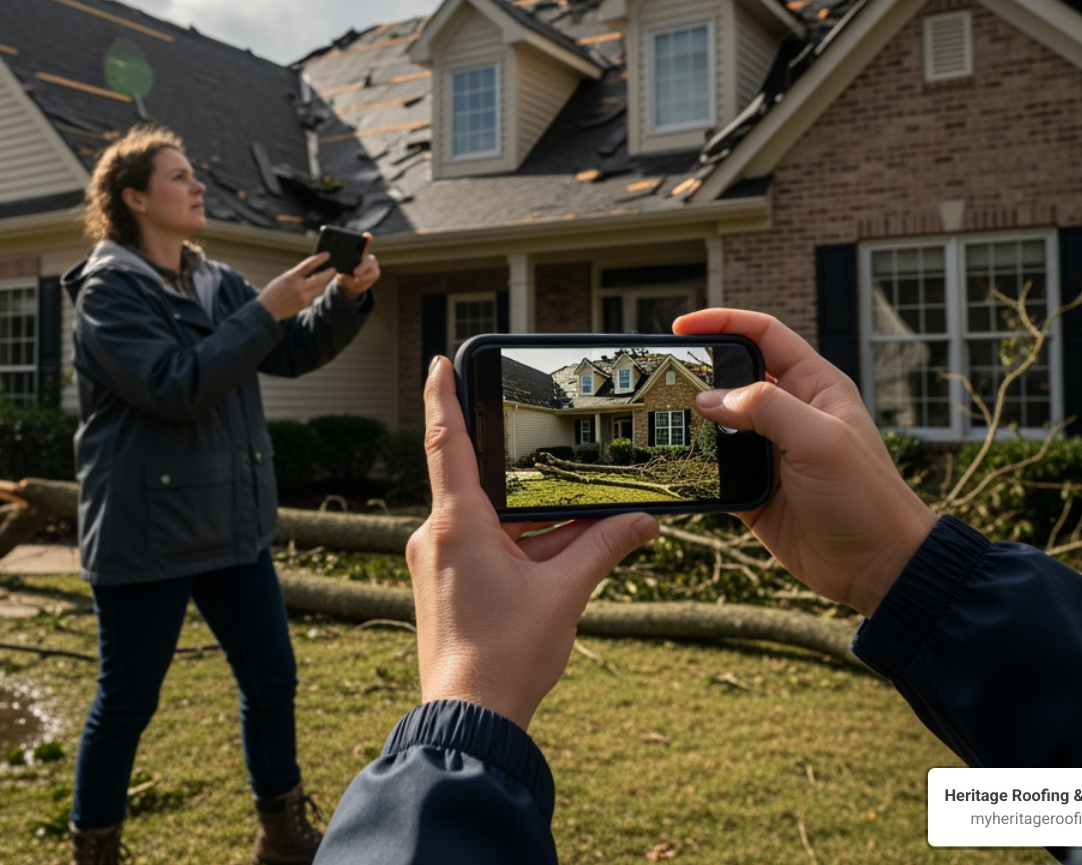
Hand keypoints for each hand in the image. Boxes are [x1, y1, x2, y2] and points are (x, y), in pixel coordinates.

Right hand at [255, 252, 334, 320]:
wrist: (267, 310)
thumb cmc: (272, 292)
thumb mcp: (283, 278)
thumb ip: (297, 274)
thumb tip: (310, 270)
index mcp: (291, 277)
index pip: (309, 265)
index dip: (320, 258)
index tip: (327, 255)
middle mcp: (299, 287)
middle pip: (320, 278)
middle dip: (329, 273)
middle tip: (333, 269)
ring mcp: (303, 297)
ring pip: (320, 288)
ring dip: (326, 282)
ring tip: (329, 276)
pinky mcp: (304, 304)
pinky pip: (315, 295)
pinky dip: (319, 289)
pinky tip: (320, 286)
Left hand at [337, 233, 379, 298]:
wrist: (350, 285)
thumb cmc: (344, 274)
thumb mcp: (339, 271)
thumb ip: (341, 269)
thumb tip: (340, 272)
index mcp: (357, 252)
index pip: (364, 243)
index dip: (367, 238)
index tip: (366, 235)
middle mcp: (366, 256)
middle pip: (368, 259)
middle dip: (362, 266)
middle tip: (355, 273)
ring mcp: (373, 265)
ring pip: (371, 267)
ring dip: (363, 273)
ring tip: (356, 279)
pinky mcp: (376, 272)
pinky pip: (373, 275)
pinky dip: (366, 279)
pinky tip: (359, 281)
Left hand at [407, 357, 657, 729]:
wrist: (470, 721)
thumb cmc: (506, 657)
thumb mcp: (565, 593)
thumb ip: (603, 547)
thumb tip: (643, 521)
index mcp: (457, 525)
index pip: (444, 442)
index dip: (442, 396)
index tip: (439, 361)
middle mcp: (437, 537)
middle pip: (482, 484)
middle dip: (525, 477)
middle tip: (556, 457)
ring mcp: (438, 564)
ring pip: (490, 522)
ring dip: (533, 523)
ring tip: (583, 525)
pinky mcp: (446, 587)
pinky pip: (485, 548)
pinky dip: (521, 545)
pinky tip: (560, 558)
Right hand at [674, 308, 937, 616]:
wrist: (877, 568)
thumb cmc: (865, 497)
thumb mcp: (819, 440)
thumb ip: (765, 409)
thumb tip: (708, 399)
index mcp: (814, 386)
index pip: (764, 335)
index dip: (724, 323)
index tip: (683, 327)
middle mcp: (790, 413)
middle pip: (733, 376)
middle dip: (698, 372)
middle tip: (662, 375)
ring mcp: (771, 451)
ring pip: (719, 423)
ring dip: (691, 421)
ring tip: (658, 417)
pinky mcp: (755, 488)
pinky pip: (716, 467)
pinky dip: (695, 463)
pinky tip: (674, 461)